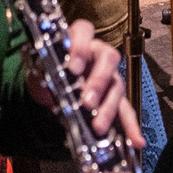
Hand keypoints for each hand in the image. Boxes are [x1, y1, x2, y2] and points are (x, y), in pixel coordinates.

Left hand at [28, 19, 142, 147]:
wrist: (48, 90)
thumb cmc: (46, 74)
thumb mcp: (37, 72)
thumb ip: (40, 74)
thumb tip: (44, 81)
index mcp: (77, 41)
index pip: (84, 32)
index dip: (80, 47)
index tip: (73, 68)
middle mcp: (97, 55)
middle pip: (108, 58)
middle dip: (98, 81)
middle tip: (87, 102)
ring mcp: (109, 76)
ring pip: (116, 86)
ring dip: (108, 107)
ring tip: (97, 126)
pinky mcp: (114, 98)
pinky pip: (125, 110)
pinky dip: (130, 126)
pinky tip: (135, 140)